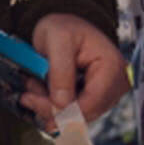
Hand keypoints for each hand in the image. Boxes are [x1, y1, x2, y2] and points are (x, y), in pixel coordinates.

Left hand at [22, 13, 129, 129]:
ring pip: (78, 117)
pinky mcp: (97, 98)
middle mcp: (116, 83)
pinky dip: (55, 106)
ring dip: (51, 108)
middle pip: (85, 113)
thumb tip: (62, 104)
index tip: (33, 101)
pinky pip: (75, 113)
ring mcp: (108, 93)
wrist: (65, 27)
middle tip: (27, 96)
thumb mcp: (57, 40)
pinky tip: (42, 92)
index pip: (91, 103)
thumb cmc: (63, 27)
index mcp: (112, 66)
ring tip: (33, 88)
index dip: (63, 110)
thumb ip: (61, 71)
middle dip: (52, 109)